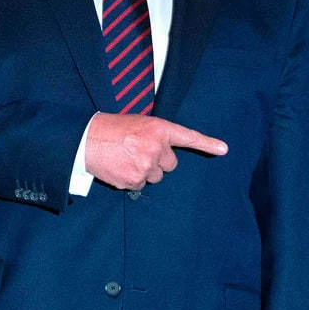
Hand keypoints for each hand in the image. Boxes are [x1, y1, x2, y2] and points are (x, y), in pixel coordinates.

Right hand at [84, 113, 226, 189]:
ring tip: (125, 158)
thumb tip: (166, 151)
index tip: (223, 149)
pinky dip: (130, 180)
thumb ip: (156, 136)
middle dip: (157, 162)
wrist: (85, 139)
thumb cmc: (111, 129)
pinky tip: (119, 168)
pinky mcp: (133, 180)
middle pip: (170, 165)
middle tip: (138, 152)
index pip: (188, 137)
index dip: (208, 143)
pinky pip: (139, 186)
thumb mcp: (139, 124)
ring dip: (144, 171)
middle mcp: (156, 147)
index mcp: (159, 129)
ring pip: (155, 177)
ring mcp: (146, 165)